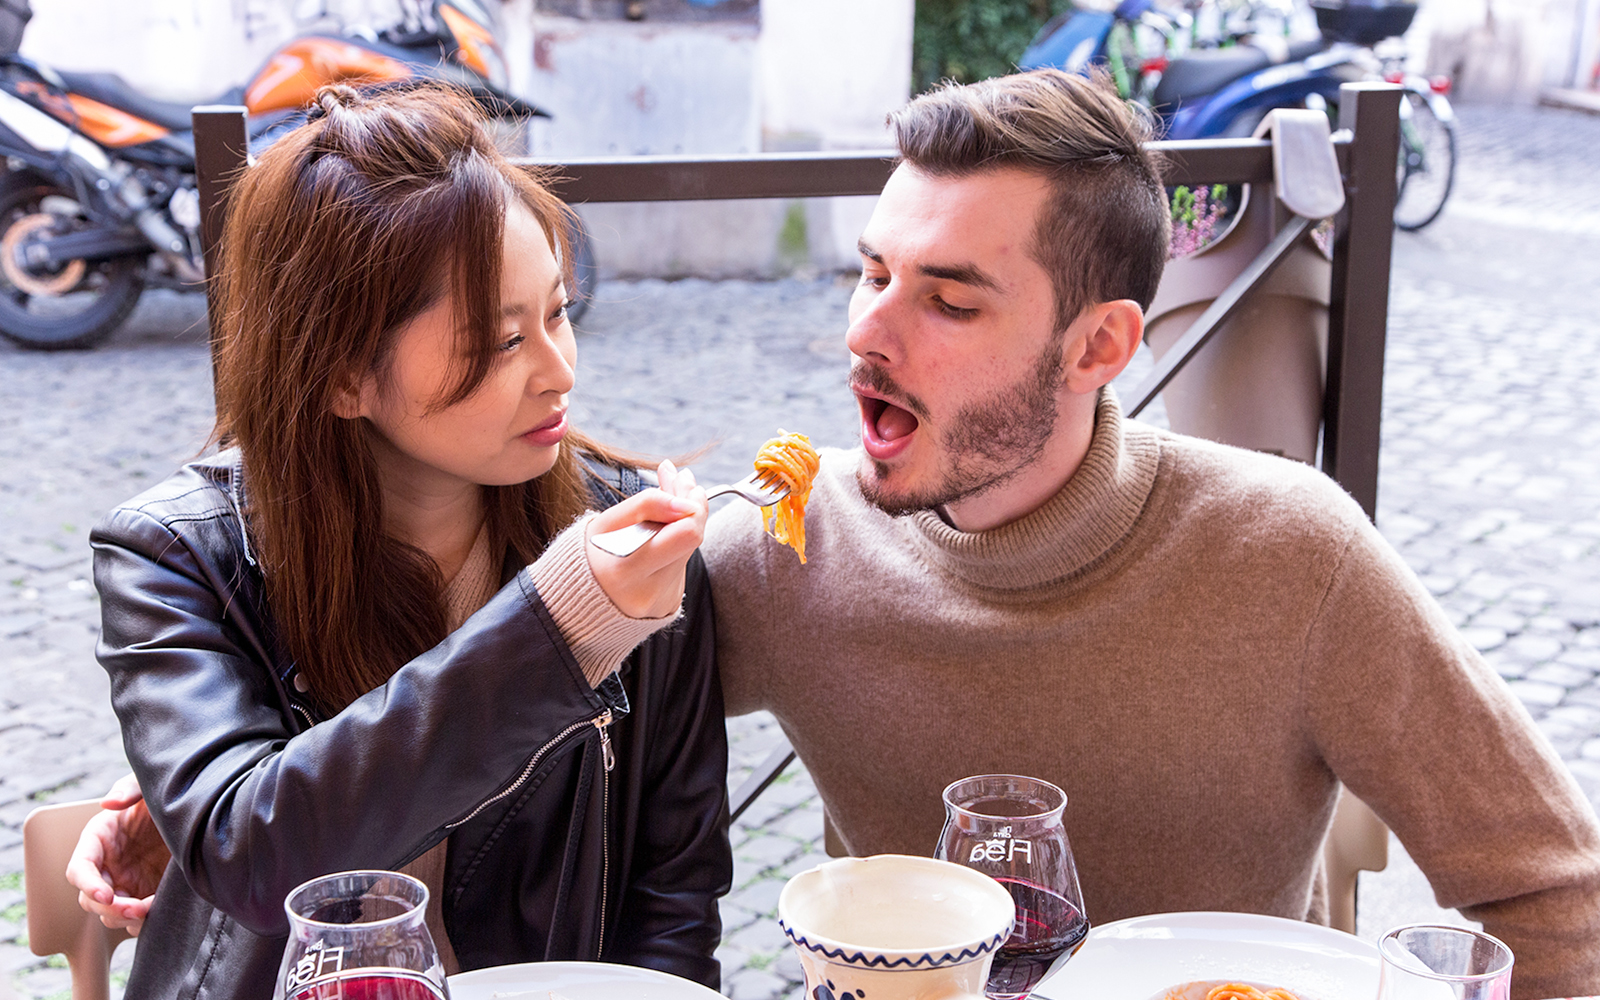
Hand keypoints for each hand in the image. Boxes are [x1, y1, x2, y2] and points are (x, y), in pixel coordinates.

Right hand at [64, 773, 168, 936]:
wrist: (197, 811)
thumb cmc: (164, 795)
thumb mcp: (148, 786)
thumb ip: (129, 789)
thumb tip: (108, 803)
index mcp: (99, 840)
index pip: (79, 869)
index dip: (88, 884)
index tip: (106, 895)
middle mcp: (106, 866)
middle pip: (90, 900)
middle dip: (110, 908)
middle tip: (137, 909)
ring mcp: (124, 883)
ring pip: (109, 915)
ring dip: (125, 918)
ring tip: (151, 909)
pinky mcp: (144, 895)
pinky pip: (134, 919)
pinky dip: (143, 922)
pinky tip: (162, 909)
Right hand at [585, 459, 707, 618]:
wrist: (578, 597)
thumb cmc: (589, 554)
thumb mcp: (605, 523)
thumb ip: (647, 505)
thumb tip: (685, 499)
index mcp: (625, 571)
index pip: (685, 534)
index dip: (690, 503)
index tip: (679, 481)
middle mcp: (648, 592)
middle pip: (693, 539)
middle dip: (692, 504)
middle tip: (682, 480)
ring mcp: (661, 600)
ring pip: (690, 549)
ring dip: (685, 520)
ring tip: (672, 498)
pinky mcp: (669, 603)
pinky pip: (682, 564)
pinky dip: (677, 542)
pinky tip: (664, 528)